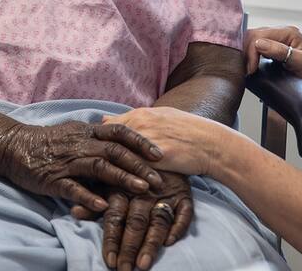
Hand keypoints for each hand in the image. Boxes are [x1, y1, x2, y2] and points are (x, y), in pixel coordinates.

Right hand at [0, 121, 164, 213]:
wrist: (14, 146)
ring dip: (122, 178)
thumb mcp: (75, 133)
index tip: (160, 153)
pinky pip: (73, 188)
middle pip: (114, 151)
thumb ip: (97, 137)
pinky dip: (89, 197)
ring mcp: (67, 162)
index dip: (140, 142)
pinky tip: (104, 206)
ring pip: (99, 167)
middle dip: (139, 164)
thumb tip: (123, 142)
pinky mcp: (53, 179)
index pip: (119, 132)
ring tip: (141, 189)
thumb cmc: (48, 142)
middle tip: (159, 178)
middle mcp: (80, 144)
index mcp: (87, 132)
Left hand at [71, 170, 193, 270]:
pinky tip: (170, 242)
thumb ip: (93, 196)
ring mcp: (165, 193)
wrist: (160, 141)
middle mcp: (143, 191)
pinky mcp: (184, 193)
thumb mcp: (108, 177)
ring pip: (158, 220)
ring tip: (144, 264)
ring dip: (151, 243)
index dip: (112, 239)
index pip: (115, 217)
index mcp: (122, 187)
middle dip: (130, 247)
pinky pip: (185, 213)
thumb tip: (75, 212)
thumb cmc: (127, 163)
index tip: (109, 261)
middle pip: (136, 222)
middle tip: (124, 269)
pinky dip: (179, 227)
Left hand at [103, 107, 223, 177]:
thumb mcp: (161, 116)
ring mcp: (143, 143)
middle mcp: (138, 126)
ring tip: (98, 178)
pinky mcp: (151, 161)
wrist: (210, 144)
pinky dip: (120, 178)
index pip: (109, 126)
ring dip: (106, 167)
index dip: (101, 140)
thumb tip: (107, 119)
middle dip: (98, 153)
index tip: (96, 149)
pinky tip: (114, 187)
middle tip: (91, 164)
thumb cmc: (189, 130)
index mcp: (140, 114)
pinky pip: (129, 171)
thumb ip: (136, 120)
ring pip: (115, 156)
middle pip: (107, 140)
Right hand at [244, 26, 301, 97]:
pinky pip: (254, 46)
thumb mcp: (300, 63)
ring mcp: (277, 38)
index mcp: (290, 32)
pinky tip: (249, 65)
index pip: (260, 35)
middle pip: (254, 35)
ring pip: (251, 40)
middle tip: (246, 71)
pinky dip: (249, 55)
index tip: (251, 70)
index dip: (252, 52)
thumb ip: (280, 51)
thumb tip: (259, 44)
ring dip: (246, 53)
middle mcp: (282, 32)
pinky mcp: (272, 46)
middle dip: (246, 52)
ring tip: (246, 69)